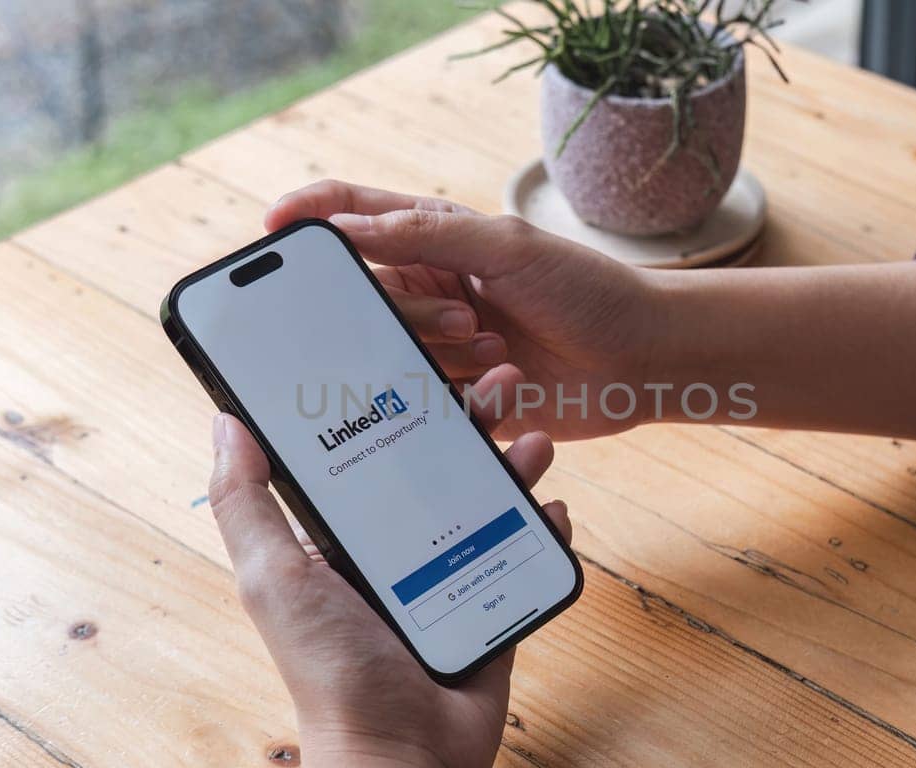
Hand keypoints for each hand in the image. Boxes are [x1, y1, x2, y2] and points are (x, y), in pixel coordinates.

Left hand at [208, 382, 570, 767]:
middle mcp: (395, 549)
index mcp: (341, 537)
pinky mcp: (492, 604)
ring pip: (488, 500)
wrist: (403, 754)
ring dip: (515, 464)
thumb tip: (225, 421)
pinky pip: (524, 553)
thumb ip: (248, 503)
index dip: (396, 403)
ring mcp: (449, 575)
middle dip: (471, 421)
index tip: (421, 363)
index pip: (371, 451)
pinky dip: (543, 527)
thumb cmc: (329, 673)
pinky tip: (552, 508)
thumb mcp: (274, 578)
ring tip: (537, 440)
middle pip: (438, 466)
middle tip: (500, 385)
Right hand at [265, 180, 657, 440]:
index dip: (307, 218)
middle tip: (466, 319)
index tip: (272, 232)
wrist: (642, 361)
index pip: (352, 217)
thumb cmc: (587, 290)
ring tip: (497, 350)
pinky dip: (454, 397)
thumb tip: (342, 230)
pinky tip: (503, 382)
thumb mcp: (507, 248)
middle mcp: (428, 289)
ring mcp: (439, 344)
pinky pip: (417, 402)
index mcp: (434, 238)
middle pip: (361, 297)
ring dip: (438, 355)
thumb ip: (424, 234)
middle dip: (404, 314)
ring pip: (385, 354)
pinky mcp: (456, 398)